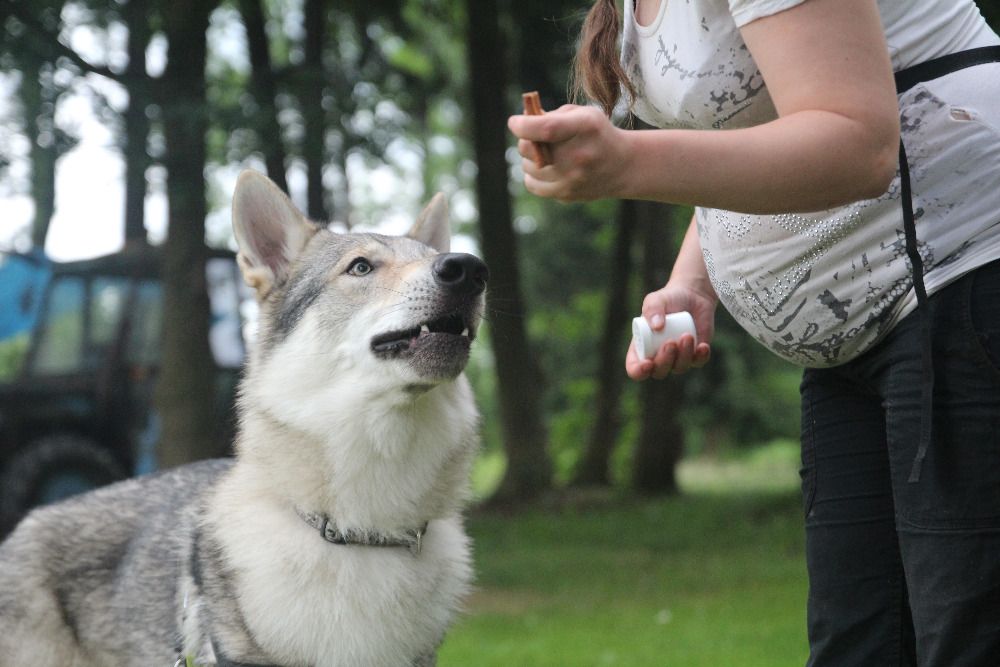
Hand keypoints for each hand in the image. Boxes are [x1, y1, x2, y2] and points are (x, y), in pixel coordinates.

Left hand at [507, 104, 629, 201]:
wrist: (622, 166)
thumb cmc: (596, 134)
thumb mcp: (582, 115)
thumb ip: (551, 115)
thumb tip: (521, 121)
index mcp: (585, 128)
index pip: (545, 129)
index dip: (523, 125)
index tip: (514, 122)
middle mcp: (578, 155)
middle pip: (530, 148)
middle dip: (525, 139)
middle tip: (533, 135)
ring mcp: (572, 179)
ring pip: (527, 166)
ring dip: (530, 157)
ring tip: (545, 152)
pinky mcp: (566, 194)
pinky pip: (532, 184)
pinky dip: (532, 175)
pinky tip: (545, 167)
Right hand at [626, 283, 715, 380]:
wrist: (692, 296)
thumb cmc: (668, 299)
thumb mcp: (655, 300)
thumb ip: (652, 309)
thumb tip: (657, 326)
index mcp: (642, 347)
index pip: (634, 368)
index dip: (638, 371)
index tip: (647, 363)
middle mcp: (658, 356)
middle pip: (658, 371)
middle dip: (664, 360)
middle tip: (670, 342)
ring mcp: (677, 358)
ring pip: (679, 368)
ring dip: (683, 355)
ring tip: (687, 335)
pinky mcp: (695, 355)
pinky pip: (698, 362)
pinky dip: (700, 356)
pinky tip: (702, 346)